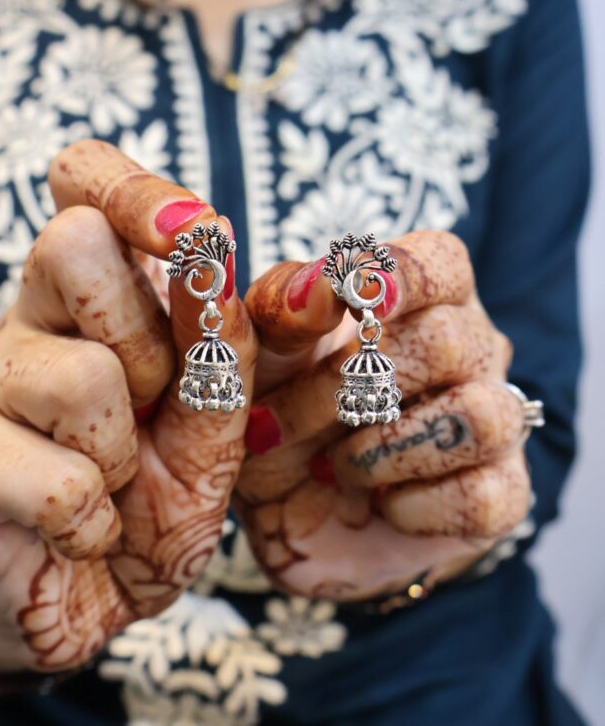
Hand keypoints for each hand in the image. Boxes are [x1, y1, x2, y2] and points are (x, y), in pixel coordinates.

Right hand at [0, 141, 255, 672]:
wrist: (96, 596)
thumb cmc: (156, 498)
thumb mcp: (211, 423)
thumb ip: (220, 348)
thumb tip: (214, 246)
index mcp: (96, 296)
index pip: (85, 184)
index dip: (132, 188)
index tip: (193, 230)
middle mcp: (30, 318)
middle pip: (74, 243)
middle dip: (145, 338)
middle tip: (149, 402)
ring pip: (81, 375)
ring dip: (123, 452)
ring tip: (112, 484)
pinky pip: (59, 482)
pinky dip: (93, 523)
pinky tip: (77, 530)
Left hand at [236, 231, 529, 600]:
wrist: (292, 509)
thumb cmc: (286, 408)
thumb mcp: (266, 355)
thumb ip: (287, 308)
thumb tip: (323, 284)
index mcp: (422, 298)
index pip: (441, 262)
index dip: (405, 276)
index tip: (359, 298)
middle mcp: (471, 350)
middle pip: (444, 343)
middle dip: (343, 390)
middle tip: (277, 424)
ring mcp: (497, 420)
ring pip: (478, 417)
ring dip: (384, 447)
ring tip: (332, 465)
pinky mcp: (503, 493)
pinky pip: (482, 495)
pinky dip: (413, 504)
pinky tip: (377, 501)